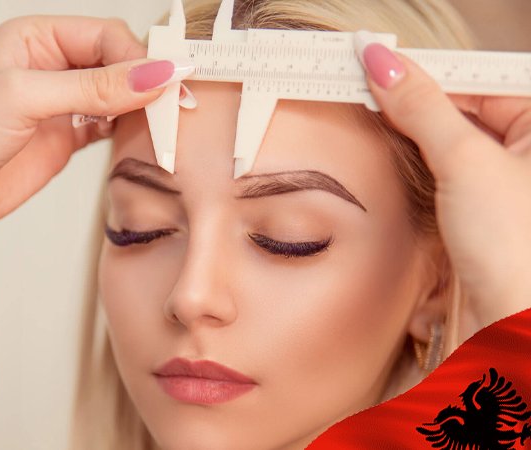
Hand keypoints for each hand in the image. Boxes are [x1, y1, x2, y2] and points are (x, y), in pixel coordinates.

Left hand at [0, 15, 190, 250]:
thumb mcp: (25, 98)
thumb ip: (94, 87)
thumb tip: (156, 74)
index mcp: (34, 37)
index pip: (105, 35)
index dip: (138, 57)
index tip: (166, 83)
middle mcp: (49, 66)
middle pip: (116, 63)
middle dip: (145, 82)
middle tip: (175, 105)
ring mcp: (59, 105)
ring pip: (117, 96)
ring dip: (141, 108)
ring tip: (165, 124)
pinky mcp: (65, 139)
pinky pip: (109, 127)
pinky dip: (129, 132)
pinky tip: (141, 139)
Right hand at [355, 33, 530, 326]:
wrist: (510, 321)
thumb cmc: (517, 247)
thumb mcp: (465, 160)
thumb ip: (422, 106)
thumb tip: (383, 63)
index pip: (476, 81)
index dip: (426, 73)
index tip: (376, 64)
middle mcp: (526, 152)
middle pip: (459, 108)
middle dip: (413, 103)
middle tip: (365, 87)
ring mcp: (503, 182)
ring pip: (446, 140)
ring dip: (410, 134)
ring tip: (374, 118)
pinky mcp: (479, 209)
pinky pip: (441, 170)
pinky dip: (414, 164)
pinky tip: (394, 158)